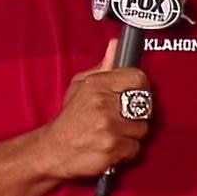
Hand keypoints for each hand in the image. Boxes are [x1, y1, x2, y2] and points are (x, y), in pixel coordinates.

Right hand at [37, 38, 151, 179]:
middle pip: (144, 105)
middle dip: (136, 113)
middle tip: (123, 117)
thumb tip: (115, 46)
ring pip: (141, 128)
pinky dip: (126, 150)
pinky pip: (135, 147)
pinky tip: (112, 145)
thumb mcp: (80, 86)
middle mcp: (104, 105)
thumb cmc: (69, 118)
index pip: (138, 78)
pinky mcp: (112, 148)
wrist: (52, 150)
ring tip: (115, 132)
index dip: (142, 87)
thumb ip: (103, 67)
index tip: (139, 93)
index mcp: (97, 86)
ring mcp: (109, 127)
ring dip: (131, 133)